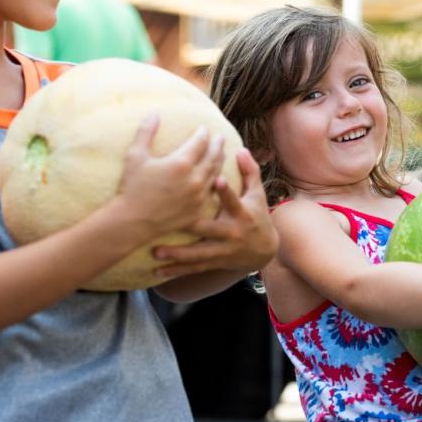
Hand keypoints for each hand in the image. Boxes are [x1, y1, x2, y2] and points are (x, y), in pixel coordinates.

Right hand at [116, 114, 224, 236]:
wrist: (132, 221)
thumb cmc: (132, 187)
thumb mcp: (136, 155)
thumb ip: (146, 132)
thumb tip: (154, 112)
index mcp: (181, 163)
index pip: (200, 142)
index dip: (203, 133)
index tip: (204, 128)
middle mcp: (194, 179)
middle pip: (213, 156)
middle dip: (217, 145)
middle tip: (220, 137)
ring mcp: (198, 195)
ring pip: (216, 174)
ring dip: (219, 161)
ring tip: (221, 153)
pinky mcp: (198, 209)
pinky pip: (212, 192)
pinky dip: (216, 181)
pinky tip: (216, 177)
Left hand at [151, 148, 278, 278]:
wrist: (265, 251)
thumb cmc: (257, 215)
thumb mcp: (257, 194)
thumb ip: (249, 172)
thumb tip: (241, 149)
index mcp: (242, 213)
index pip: (234, 200)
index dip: (226, 191)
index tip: (216, 179)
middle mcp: (232, 233)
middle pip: (210, 230)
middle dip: (192, 226)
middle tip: (171, 221)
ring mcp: (223, 250)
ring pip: (198, 254)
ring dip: (177, 254)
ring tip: (156, 252)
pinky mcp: (215, 262)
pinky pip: (194, 268)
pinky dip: (176, 271)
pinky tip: (158, 273)